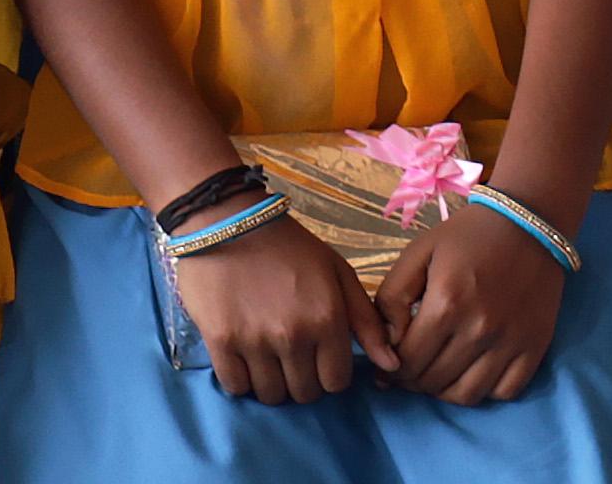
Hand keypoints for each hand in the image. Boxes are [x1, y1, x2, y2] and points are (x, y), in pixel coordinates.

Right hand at [166, 212, 379, 407]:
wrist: (227, 218)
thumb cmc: (288, 246)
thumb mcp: (337, 273)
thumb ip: (367, 322)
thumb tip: (391, 365)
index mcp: (327, 319)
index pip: (336, 383)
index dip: (329, 373)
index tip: (317, 357)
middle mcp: (293, 335)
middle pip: (304, 393)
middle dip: (302, 380)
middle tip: (290, 355)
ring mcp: (254, 340)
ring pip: (271, 394)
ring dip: (272, 382)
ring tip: (266, 357)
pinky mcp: (220, 340)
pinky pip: (236, 386)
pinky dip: (242, 380)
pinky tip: (243, 359)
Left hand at [372, 207, 566, 403]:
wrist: (528, 225)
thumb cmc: (466, 237)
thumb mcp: (418, 253)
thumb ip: (393, 297)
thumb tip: (388, 342)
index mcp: (446, 302)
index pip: (408, 360)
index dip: (392, 370)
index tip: (387, 367)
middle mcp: (479, 329)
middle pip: (434, 381)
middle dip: (413, 382)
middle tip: (407, 373)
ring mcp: (510, 342)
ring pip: (467, 395)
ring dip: (444, 392)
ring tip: (435, 376)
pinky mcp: (535, 348)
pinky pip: (505, 392)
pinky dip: (483, 391)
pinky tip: (470, 373)